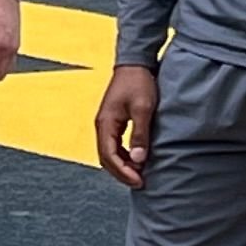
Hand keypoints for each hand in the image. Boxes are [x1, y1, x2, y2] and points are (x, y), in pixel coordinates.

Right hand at [95, 61, 158, 190]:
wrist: (135, 62)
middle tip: (140, 182)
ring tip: (139, 174)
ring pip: (109, 153)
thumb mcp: (143, 109)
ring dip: (122, 165)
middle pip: (106, 158)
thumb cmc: (139, 82)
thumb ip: (139, 135)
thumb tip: (138, 160)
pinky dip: (123, 156)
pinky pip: (114, 145)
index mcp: (105, 123)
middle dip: (121, 172)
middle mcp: (102, 125)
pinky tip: (137, 160)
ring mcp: (106, 123)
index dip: (122, 172)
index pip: (108, 155)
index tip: (138, 180)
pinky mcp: (113, 121)